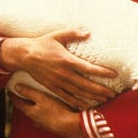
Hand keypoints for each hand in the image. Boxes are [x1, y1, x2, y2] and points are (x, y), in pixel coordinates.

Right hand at [0, 29, 116, 109]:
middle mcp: (63, 73)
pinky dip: (78, 102)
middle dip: (101, 90)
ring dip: (92, 97)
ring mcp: (58, 82)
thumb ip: (73, 34)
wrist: (24, 56)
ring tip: (105, 100)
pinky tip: (87, 105)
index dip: (102, 72)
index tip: (114, 74)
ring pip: (78, 93)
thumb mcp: (57, 35)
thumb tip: (88, 32)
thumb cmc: (42, 44)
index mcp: (67, 60)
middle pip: (86, 84)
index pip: (89, 68)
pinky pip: (67, 97)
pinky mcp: (52, 87)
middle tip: (113, 94)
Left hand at [10, 84, 84, 137]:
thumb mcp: (42, 97)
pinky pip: (43, 118)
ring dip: (33, 108)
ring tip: (34, 101)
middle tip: (20, 94)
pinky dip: (42, 112)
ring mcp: (42, 124)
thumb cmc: (56, 110)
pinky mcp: (51, 126)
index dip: (13, 96)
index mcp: (29, 111)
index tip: (9, 91)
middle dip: (22, 102)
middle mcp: (34, 119)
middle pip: (25, 109)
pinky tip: (47, 110)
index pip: (18, 102)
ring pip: (34, 114)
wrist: (70, 127)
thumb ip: (29, 92)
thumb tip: (16, 87)